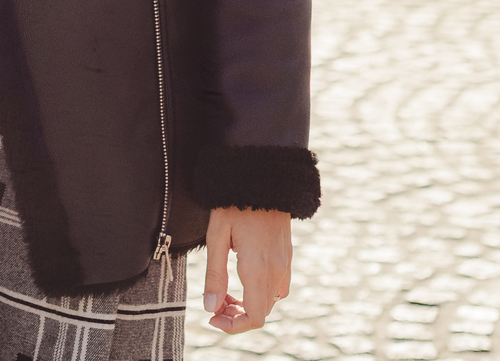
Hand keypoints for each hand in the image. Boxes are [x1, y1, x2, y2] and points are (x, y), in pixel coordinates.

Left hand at [203, 207, 290, 333]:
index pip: (254, 318)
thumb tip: (211, 307)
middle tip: (215, 301)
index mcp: (257, 269)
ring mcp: (285, 263)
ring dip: (250, 304)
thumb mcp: (217, 235)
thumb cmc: (234, 201)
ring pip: (271, 301)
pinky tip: (245, 276)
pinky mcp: (288, 254)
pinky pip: (280, 287)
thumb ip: (215, 274)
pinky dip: (262, 292)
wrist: (264, 174)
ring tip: (227, 290)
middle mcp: (276, 271)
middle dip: (237, 315)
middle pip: (261, 312)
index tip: (213, 316)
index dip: (233, 326)